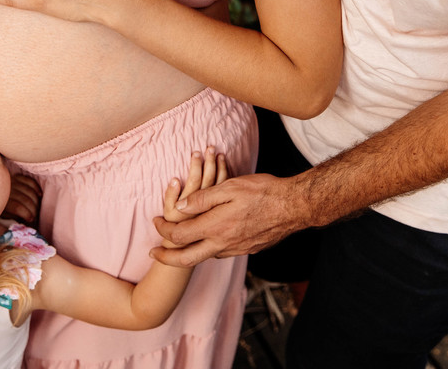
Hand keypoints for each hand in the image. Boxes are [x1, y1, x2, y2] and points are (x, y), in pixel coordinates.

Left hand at [3, 173, 41, 225]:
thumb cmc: (0, 208)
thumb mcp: (5, 215)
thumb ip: (15, 216)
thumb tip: (29, 220)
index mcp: (2, 201)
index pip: (18, 208)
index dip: (27, 214)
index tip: (31, 220)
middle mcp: (7, 190)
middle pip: (26, 199)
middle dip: (34, 209)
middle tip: (36, 215)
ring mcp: (12, 181)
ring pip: (29, 191)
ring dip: (37, 201)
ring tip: (38, 208)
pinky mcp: (17, 176)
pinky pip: (30, 181)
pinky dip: (36, 188)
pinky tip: (39, 195)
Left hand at [151, 173, 300, 266]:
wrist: (294, 206)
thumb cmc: (263, 191)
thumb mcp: (230, 187)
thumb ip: (202, 198)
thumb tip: (179, 206)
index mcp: (216, 227)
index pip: (179, 235)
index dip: (163, 229)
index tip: (155, 221)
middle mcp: (224, 243)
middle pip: (187, 259)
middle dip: (166, 258)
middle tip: (153, 254)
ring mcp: (237, 249)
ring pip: (205, 257)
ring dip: (188, 253)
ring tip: (178, 243)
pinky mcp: (248, 249)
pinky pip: (221, 253)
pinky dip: (208, 248)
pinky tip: (208, 238)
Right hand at [163, 147, 228, 224]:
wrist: (196, 244)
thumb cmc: (174, 227)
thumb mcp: (169, 215)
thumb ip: (171, 197)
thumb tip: (176, 180)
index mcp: (191, 209)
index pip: (196, 182)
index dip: (196, 166)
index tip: (196, 153)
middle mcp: (205, 209)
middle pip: (210, 180)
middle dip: (208, 162)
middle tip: (209, 148)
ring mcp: (217, 210)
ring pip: (220, 183)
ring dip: (216, 164)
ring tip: (213, 150)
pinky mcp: (225, 210)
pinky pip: (227, 187)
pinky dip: (225, 172)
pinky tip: (222, 162)